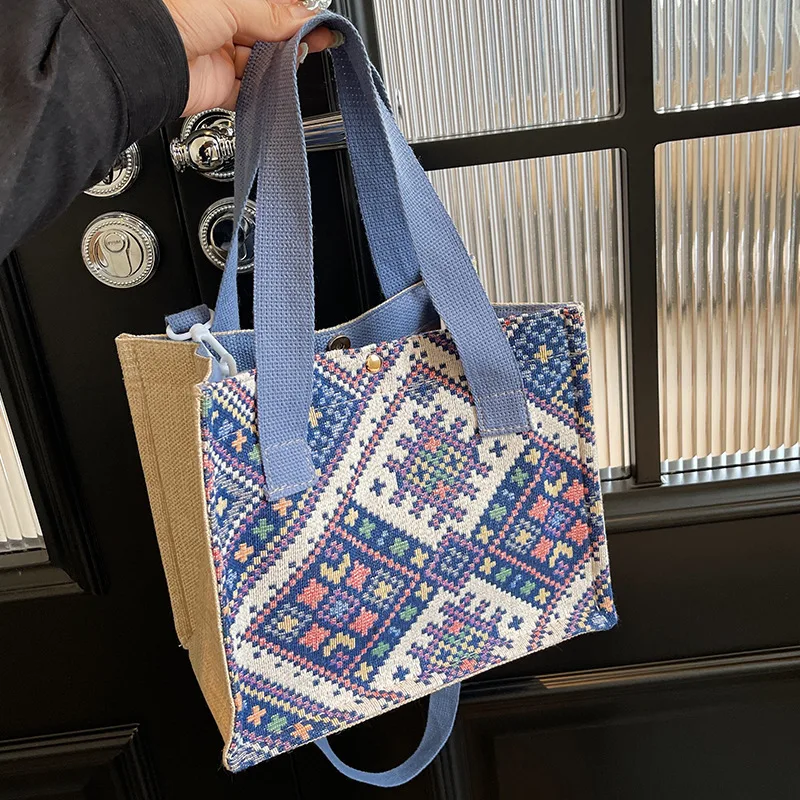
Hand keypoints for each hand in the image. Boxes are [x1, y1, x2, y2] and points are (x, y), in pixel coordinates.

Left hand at [163, 0, 336, 116]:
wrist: (146, 59)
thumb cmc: (171, 16)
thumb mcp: (232, 2)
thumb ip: (273, 13)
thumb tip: (307, 17)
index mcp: (219, 0)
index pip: (266, 5)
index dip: (293, 12)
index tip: (318, 20)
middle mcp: (217, 23)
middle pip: (266, 33)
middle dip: (291, 38)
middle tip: (316, 40)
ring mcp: (218, 56)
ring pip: (261, 62)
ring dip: (281, 64)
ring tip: (296, 61)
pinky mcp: (218, 87)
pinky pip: (249, 92)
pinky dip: (266, 90)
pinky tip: (280, 84)